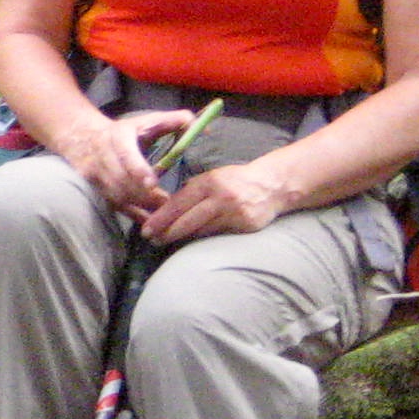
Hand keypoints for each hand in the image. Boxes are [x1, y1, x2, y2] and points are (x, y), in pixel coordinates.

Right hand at [53, 107, 192, 221]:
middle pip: (122, 181)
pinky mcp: (95, 189)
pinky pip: (115, 206)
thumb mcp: (149, 120)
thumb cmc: (128, 131)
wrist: (85, 138)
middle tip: (167, 205)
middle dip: (144, 195)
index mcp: (119, 136)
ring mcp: (96, 175)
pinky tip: (150, 222)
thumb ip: (176, 121)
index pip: (126, 155)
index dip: (138, 170)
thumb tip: (203, 128)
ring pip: (117, 196)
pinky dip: (133, 215)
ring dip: (140, 207)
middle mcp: (103, 156)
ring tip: (163, 216)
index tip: (153, 184)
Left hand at [143, 158, 291, 244]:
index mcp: (209, 182)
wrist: (271, 185)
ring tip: (166, 241)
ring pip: (201, 230)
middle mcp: (221, 197)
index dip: (161, 218)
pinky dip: (202, 238)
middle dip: (167, 232)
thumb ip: (192, 190)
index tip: (147, 229)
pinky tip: (190, 241)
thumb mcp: (212, 177)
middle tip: (152, 240)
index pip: (179, 202)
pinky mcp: (244, 225)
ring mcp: (234, 212)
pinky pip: (217, 234)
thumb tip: (167, 206)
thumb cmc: (235, 181)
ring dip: (182, 237)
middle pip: (188, 220)